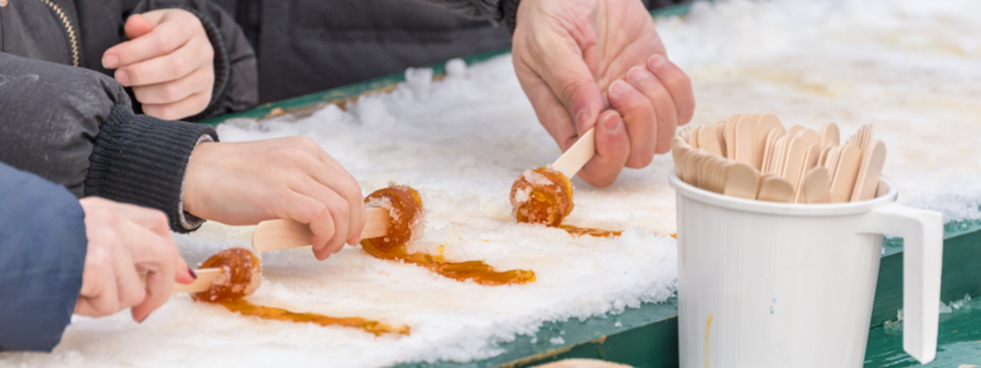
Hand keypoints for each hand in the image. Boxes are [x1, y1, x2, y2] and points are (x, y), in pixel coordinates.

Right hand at [76, 198, 194, 321]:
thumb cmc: (29, 246)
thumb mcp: (71, 234)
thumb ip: (113, 246)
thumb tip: (165, 274)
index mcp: (104, 209)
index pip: (155, 224)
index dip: (172, 255)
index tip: (182, 278)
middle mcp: (110, 220)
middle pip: (164, 255)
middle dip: (159, 290)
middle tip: (141, 312)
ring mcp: (106, 240)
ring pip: (133, 292)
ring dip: (105, 304)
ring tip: (77, 293)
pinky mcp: (95, 263)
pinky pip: (107, 304)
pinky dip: (86, 309)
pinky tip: (69, 295)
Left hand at [102, 9, 213, 119]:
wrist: (188, 50)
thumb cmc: (163, 35)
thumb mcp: (152, 23)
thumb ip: (140, 25)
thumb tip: (134, 26)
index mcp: (189, 28)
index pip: (162, 42)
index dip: (131, 52)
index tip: (108, 60)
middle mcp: (204, 53)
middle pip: (173, 68)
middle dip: (139, 74)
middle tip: (119, 76)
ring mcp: (206, 79)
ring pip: (172, 92)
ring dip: (144, 93)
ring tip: (133, 87)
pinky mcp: (202, 99)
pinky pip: (174, 112)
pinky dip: (152, 110)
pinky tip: (144, 100)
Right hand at [182, 137, 365, 259]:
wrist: (193, 174)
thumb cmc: (231, 182)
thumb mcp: (277, 176)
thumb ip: (303, 191)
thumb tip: (328, 226)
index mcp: (307, 150)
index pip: (347, 182)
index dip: (355, 212)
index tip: (350, 233)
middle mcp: (304, 156)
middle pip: (350, 194)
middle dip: (352, 226)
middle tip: (340, 246)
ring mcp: (292, 172)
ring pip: (340, 207)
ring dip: (337, 236)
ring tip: (322, 250)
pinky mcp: (278, 193)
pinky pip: (321, 216)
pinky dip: (325, 235)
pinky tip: (312, 246)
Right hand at [511, 0, 694, 186]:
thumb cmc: (550, 10)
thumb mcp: (548, 41)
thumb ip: (567, 83)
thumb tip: (589, 125)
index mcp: (565, 118)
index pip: (592, 167)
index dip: (608, 154)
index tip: (608, 116)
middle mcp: (599, 119)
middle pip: (633, 157)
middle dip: (638, 123)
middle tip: (621, 82)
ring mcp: (630, 104)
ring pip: (661, 136)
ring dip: (656, 102)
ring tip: (635, 69)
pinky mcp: (656, 84)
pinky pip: (682, 108)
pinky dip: (676, 86)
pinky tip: (652, 62)